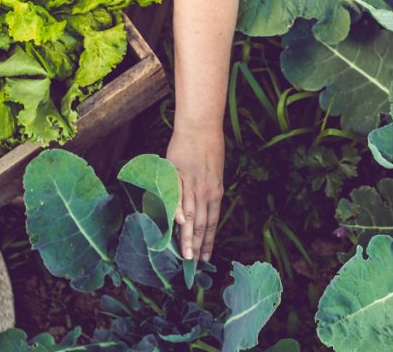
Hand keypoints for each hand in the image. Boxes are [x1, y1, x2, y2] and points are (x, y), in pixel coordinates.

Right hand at [166, 125, 224, 261]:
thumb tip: (204, 209)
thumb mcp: (214, 172)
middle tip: (194, 265)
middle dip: (198, 246)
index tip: (206, 258)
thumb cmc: (208, 148)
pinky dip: (177, 211)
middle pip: (202, 224)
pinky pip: (176, 197)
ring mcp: (192, 184)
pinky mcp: (178, 175)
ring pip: (189, 215)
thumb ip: (209, 192)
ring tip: (185, 255)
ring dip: (187, 237)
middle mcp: (206, 191)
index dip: (209, 241)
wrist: (200, 126)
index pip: (212, 223)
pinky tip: (176, 226)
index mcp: (216, 192)